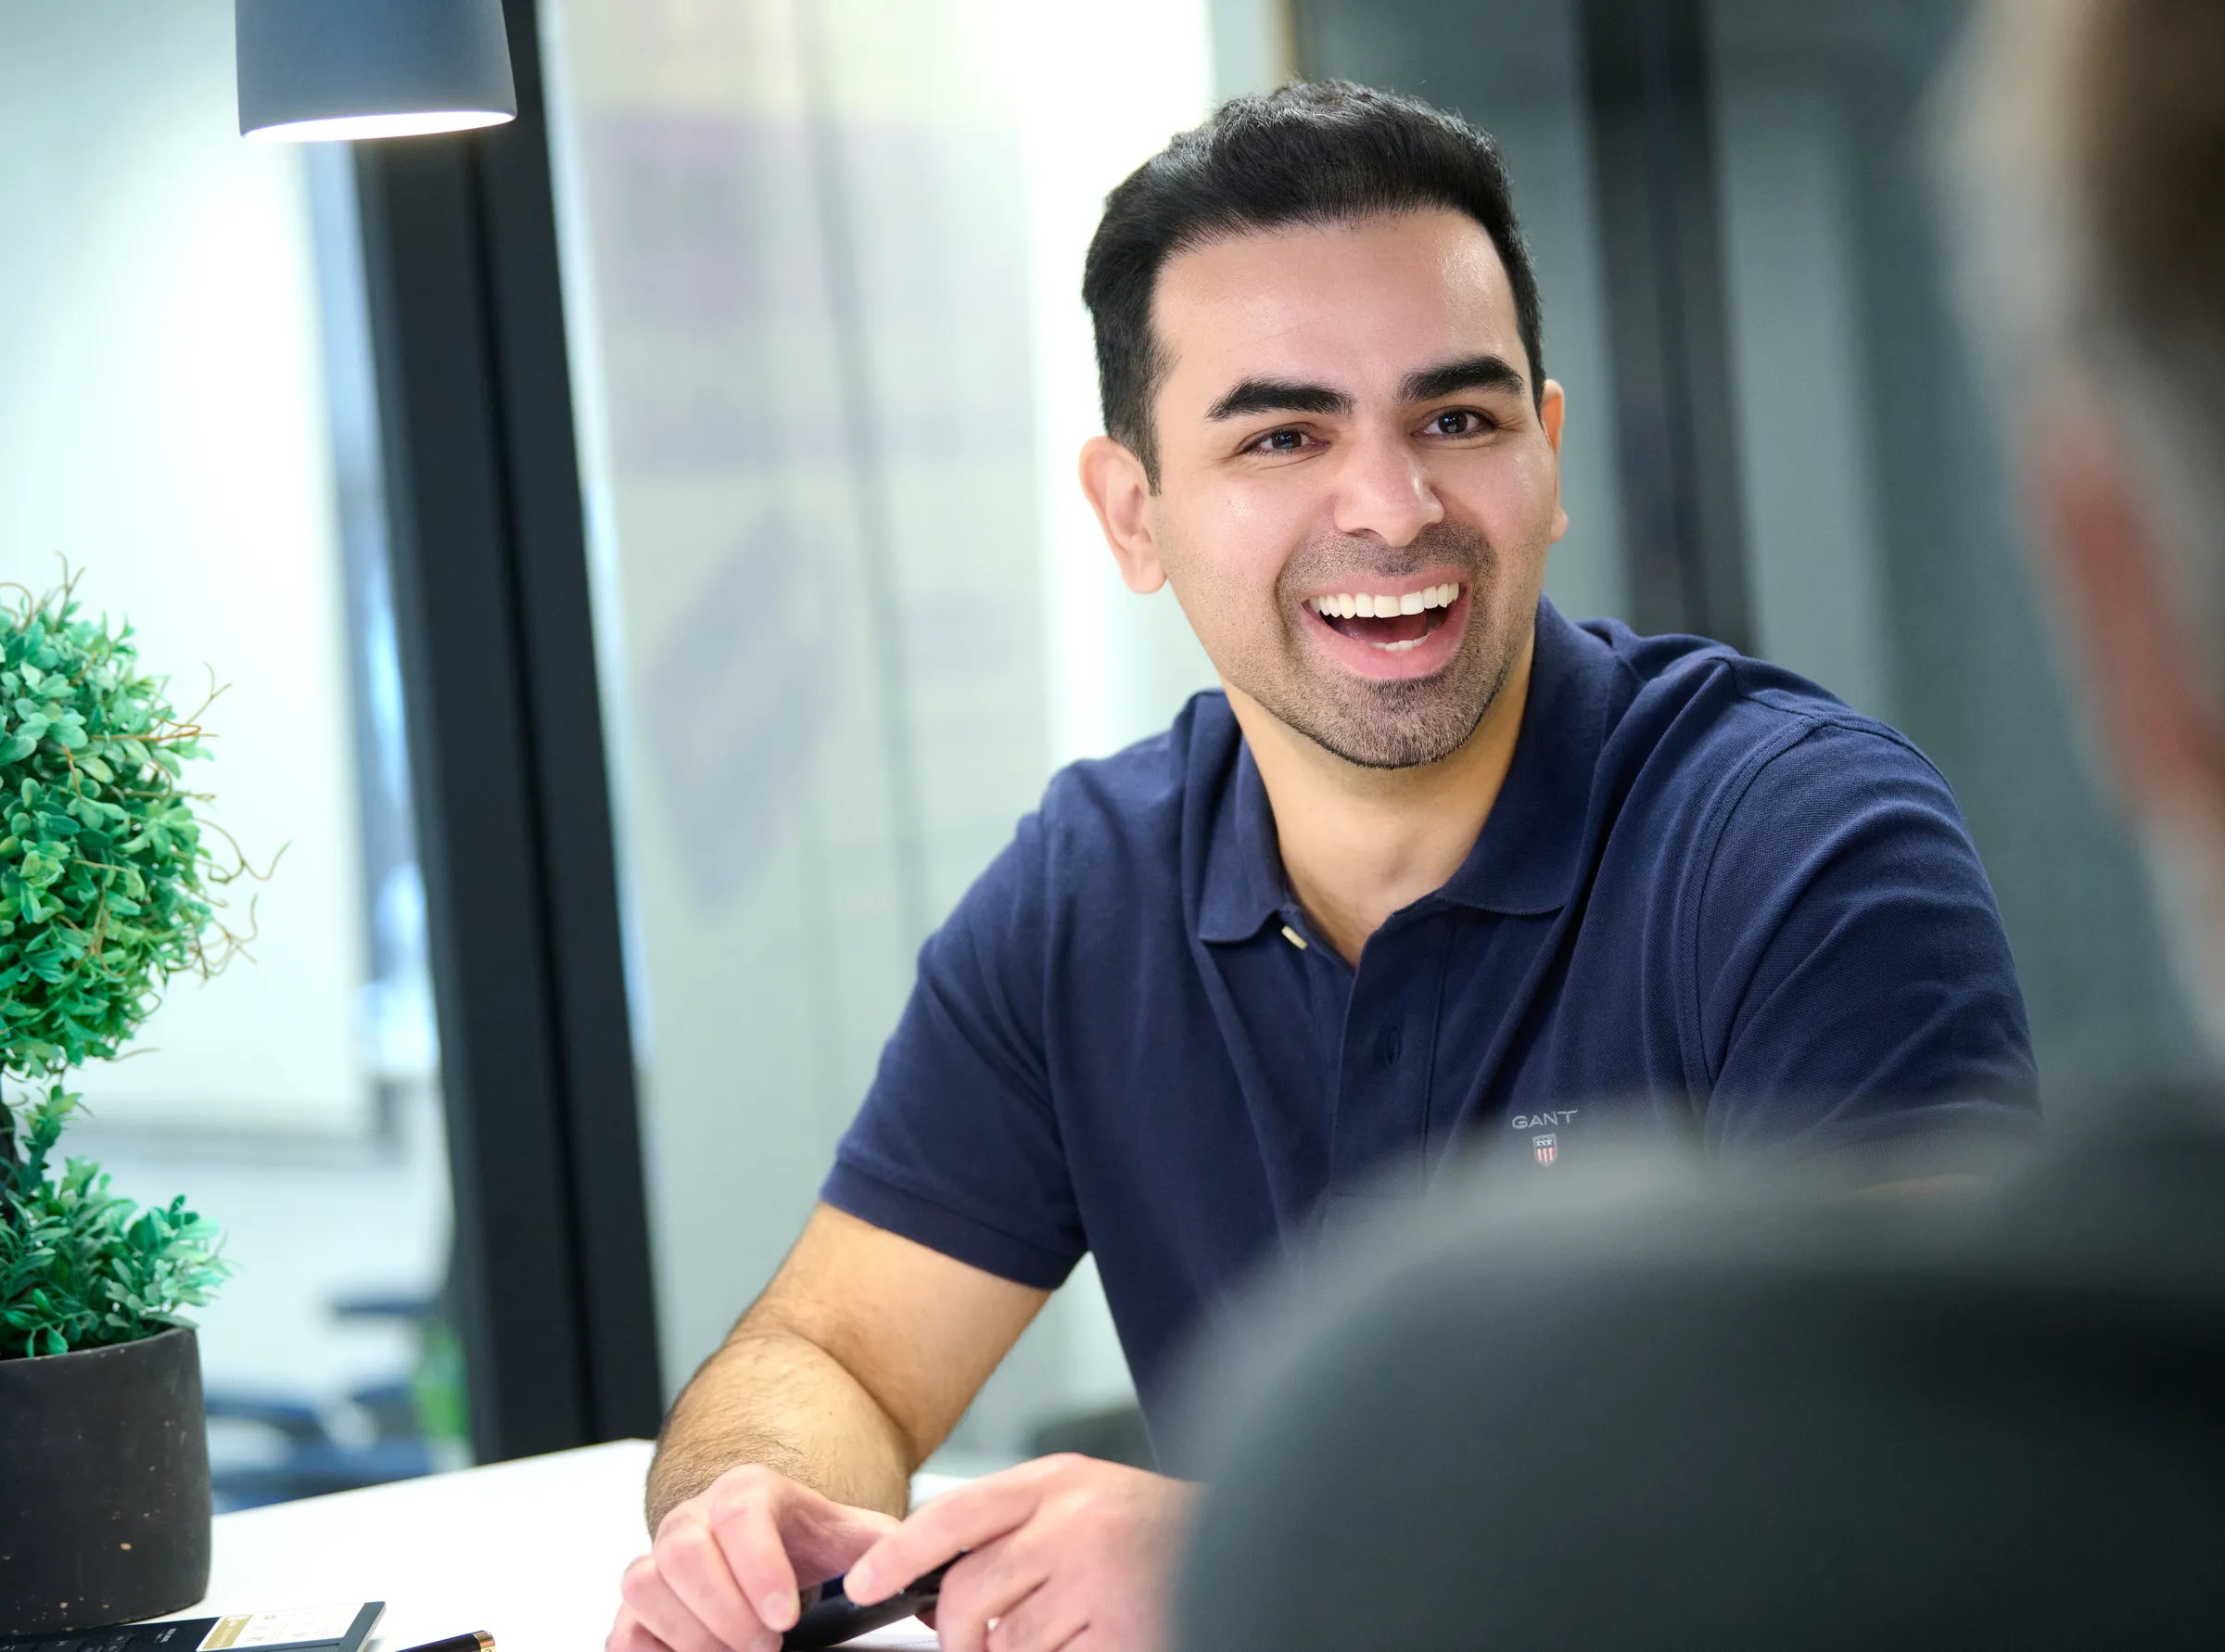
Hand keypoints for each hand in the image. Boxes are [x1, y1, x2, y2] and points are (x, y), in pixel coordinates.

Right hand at [608, 1463, 900, 1651]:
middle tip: (765, 1647)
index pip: (739, 1512)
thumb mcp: (863, 1545)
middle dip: (722, 1610)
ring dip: (689, 1633)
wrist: (784, 1550)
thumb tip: (937, 1600)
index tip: (786, 1618)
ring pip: (644, 1584)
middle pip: (681, 1552)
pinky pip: (622, 1629)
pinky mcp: (642, 1606)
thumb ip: (897, 1559)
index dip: (757, 1566)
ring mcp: (661, 1559)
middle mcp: (696, 1518)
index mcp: (750, 1492)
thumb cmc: (821, 1551)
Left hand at [844, 1454, 1198, 1651]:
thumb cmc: (1155, 1531)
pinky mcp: (1121, 1634)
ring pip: (1007, 1644)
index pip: (954, 1514)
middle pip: (968, 1593)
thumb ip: (1017, 1525)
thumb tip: (936, 1576)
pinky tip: (1092, 1643)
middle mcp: (1073, 1523)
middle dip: (959, 1637)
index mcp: (1058, 1482)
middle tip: (972, 1647)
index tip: (862, 1582)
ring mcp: (1097, 1580)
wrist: (1248, 1542)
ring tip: (1062, 1637)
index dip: (899, 1553)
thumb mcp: (1083, 1499)